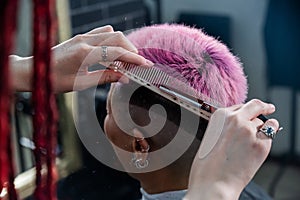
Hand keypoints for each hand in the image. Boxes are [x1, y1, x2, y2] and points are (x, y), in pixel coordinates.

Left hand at [11, 25, 151, 92]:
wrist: (34, 71)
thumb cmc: (54, 80)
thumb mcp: (81, 83)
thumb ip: (105, 77)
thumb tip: (124, 77)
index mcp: (84, 54)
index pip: (116, 52)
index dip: (133, 58)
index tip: (145, 64)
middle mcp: (84, 41)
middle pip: (117, 37)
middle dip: (131, 49)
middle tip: (137, 64)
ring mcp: (82, 36)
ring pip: (111, 32)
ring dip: (122, 44)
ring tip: (126, 59)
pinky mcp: (80, 37)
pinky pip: (102, 33)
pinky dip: (112, 41)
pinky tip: (112, 53)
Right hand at [185, 99, 279, 199]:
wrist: (212, 182)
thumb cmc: (207, 165)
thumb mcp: (211, 137)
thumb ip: (225, 127)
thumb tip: (240, 125)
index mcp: (219, 116)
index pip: (240, 106)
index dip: (248, 109)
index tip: (253, 110)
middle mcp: (235, 119)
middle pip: (256, 106)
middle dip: (264, 107)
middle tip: (269, 108)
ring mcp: (249, 131)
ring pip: (264, 123)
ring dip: (263, 128)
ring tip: (257, 139)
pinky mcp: (261, 144)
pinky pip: (270, 136)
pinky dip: (268, 140)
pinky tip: (259, 146)